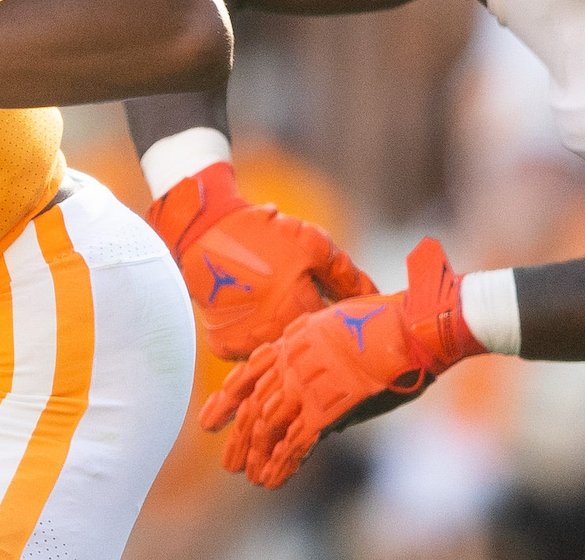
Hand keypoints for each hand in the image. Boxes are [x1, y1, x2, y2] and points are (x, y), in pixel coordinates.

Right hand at [146, 161, 374, 359]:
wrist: (205, 232)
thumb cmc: (265, 236)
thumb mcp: (313, 246)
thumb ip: (348, 277)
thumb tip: (379, 299)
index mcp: (298, 313)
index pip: (335, 332)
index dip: (343, 321)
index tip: (345, 312)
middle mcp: (272, 337)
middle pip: (306, 347)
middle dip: (315, 333)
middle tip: (307, 304)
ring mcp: (245, 346)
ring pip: (279, 352)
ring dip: (286, 337)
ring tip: (279, 308)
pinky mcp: (224, 348)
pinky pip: (250, 351)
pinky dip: (258, 339)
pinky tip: (258, 316)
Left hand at [199, 237, 479, 487]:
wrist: (414, 323)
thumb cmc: (387, 322)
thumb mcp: (341, 329)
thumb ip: (321, 361)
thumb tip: (312, 388)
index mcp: (296, 337)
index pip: (250, 370)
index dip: (228, 397)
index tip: (210, 419)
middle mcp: (295, 358)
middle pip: (254, 402)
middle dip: (240, 437)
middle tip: (229, 461)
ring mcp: (310, 379)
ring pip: (268, 423)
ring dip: (258, 454)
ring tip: (250, 475)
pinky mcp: (330, 402)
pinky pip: (297, 439)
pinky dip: (284, 462)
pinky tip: (274, 478)